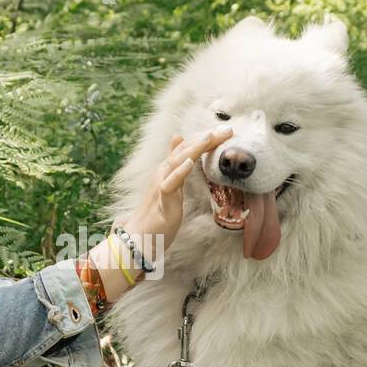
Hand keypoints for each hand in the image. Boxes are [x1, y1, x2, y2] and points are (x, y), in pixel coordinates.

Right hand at [123, 127, 232, 255]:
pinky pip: (169, 184)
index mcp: (167, 171)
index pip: (187, 148)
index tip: (225, 131)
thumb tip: (178, 141)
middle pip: (185, 151)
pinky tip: (189, 162)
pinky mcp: (162, 201)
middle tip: (227, 129)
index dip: (205, 139)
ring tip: (209, 137)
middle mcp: (162, 173)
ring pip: (177, 162)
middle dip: (206, 139)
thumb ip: (176, 167)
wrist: (139, 237)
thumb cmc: (156, 214)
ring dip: (194, 149)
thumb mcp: (170, 186)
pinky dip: (179, 172)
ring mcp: (160, 186)